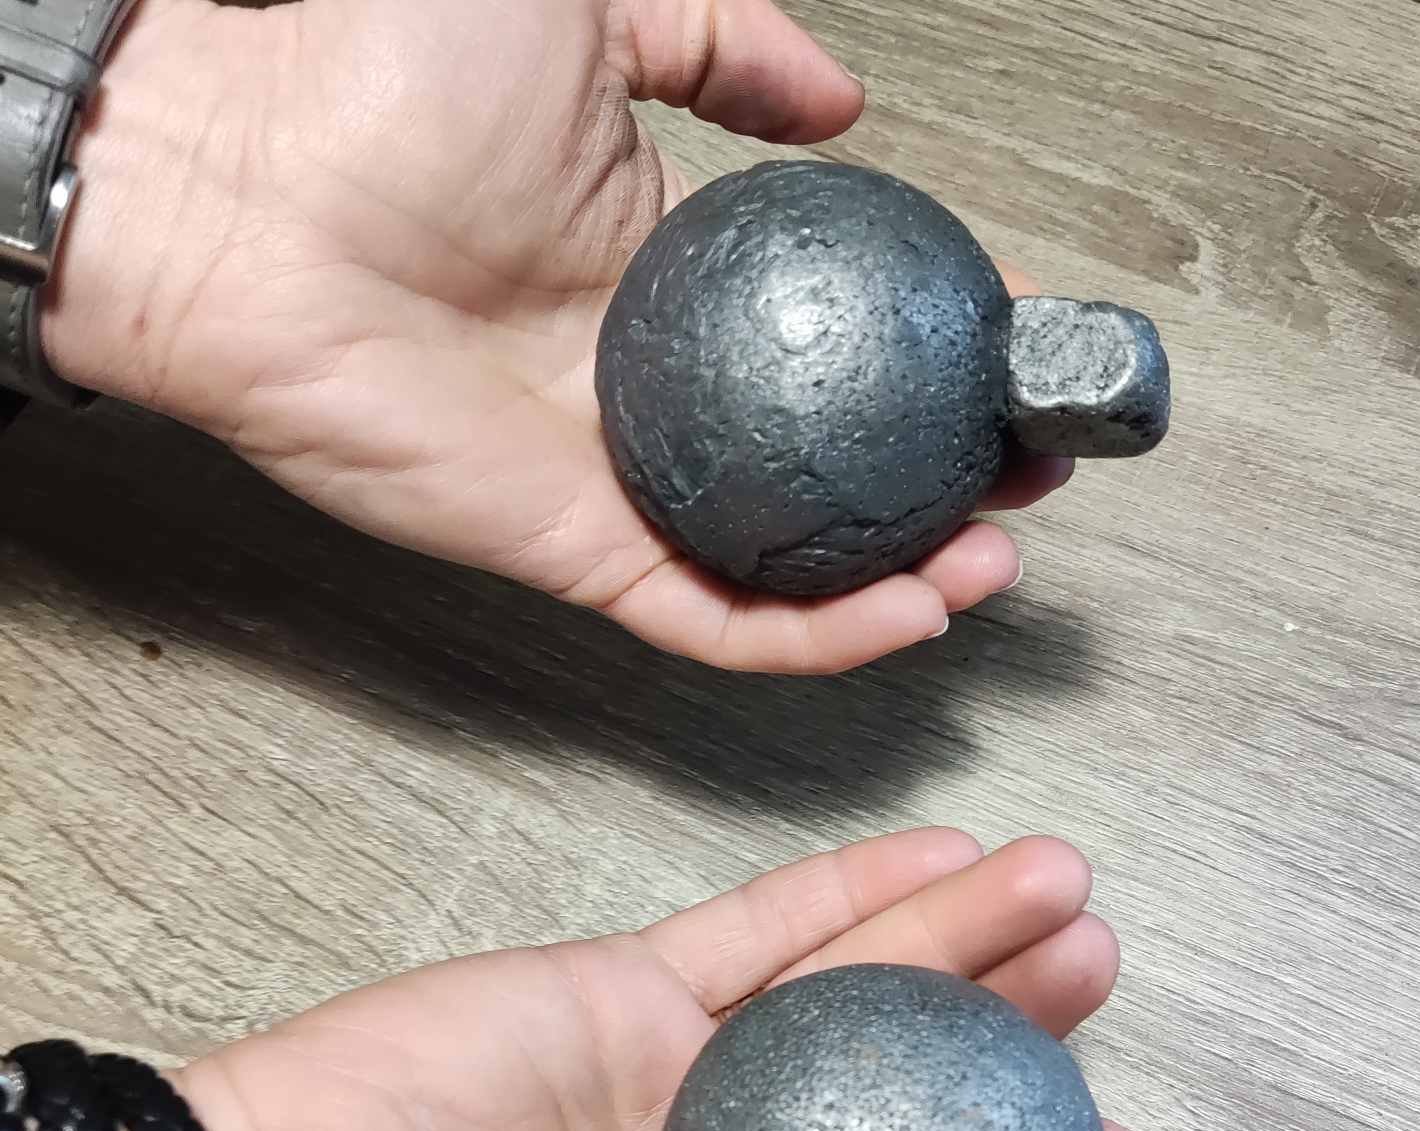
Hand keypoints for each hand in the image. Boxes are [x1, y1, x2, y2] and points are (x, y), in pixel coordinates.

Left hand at [45, 0, 1071, 673]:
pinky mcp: (577, 553)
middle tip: (1027, 468)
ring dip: (901, 575)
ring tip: (991, 558)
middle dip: (940, 475)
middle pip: (828, 464)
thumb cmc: (374, 78)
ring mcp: (622, 482)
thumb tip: (837, 99)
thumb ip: (721, 42)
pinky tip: (909, 610)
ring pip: (785, 563)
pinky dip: (816, 633)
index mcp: (670, 274)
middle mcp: (658, 390)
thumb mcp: (589, 12)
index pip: (836, 332)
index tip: (1018, 344)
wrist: (246, 180)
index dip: (935, 345)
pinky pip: (715, 616)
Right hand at [177, 830, 1133, 1130]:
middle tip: (1098, 969)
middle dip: (1021, 1024)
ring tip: (1061, 886)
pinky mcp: (634, 989)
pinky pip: (766, 926)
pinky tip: (943, 855)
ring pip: (855, 985)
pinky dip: (855, 886)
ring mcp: (687, 1075)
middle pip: (911, 1087)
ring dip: (964, 929)